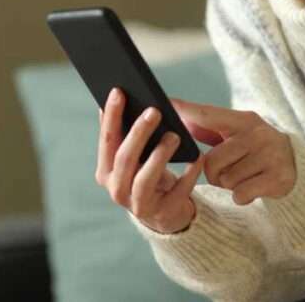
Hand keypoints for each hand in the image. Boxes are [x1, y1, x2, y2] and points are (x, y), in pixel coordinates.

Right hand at [95, 88, 205, 233]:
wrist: (165, 211)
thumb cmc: (148, 173)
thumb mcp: (134, 156)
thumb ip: (126, 133)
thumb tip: (121, 95)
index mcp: (106, 171)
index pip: (107, 140)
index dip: (111, 117)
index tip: (119, 91)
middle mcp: (117, 189)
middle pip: (125, 159)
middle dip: (138, 133)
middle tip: (154, 111)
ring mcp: (138, 205)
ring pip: (145, 179)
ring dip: (160, 155)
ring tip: (175, 136)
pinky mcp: (163, 213)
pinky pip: (177, 192)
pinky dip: (188, 175)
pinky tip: (197, 158)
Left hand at [171, 98, 295, 204]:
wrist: (297, 166)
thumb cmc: (255, 149)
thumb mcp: (236, 133)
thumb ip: (208, 126)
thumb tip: (179, 116)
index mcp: (244, 120)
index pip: (210, 114)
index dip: (188, 110)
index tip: (169, 104)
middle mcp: (257, 134)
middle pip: (212, 162)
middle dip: (215, 172)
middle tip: (231, 168)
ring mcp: (270, 156)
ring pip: (225, 181)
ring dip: (230, 184)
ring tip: (245, 175)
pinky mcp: (277, 178)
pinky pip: (240, 194)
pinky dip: (242, 196)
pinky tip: (253, 186)